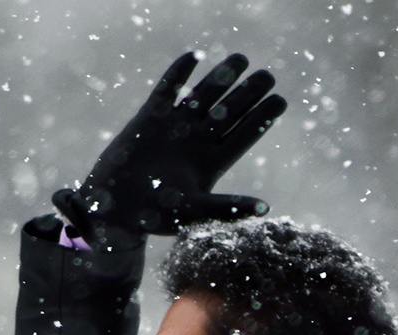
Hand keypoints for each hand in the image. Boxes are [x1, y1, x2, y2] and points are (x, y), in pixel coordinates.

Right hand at [53, 50, 286, 244]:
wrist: (117, 207)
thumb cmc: (157, 215)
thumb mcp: (196, 211)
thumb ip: (228, 207)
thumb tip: (265, 208)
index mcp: (211, 163)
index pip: (243, 135)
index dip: (261, 118)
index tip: (280, 101)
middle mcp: (196, 142)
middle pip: (229, 111)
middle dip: (248, 93)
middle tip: (268, 76)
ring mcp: (174, 127)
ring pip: (203, 95)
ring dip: (221, 77)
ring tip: (241, 58)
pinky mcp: (150, 118)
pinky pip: (167, 89)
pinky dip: (178, 74)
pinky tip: (193, 56)